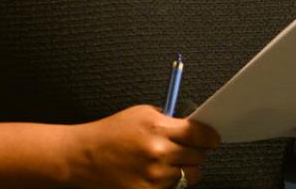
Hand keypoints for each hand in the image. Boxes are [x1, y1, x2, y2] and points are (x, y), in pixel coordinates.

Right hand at [68, 104, 221, 188]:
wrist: (83, 157)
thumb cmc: (110, 133)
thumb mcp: (140, 114)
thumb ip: (169, 120)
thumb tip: (194, 127)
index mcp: (157, 127)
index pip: (200, 134)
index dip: (210, 137)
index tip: (212, 138)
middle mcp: (158, 152)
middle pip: (199, 157)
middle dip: (196, 152)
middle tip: (185, 149)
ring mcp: (154, 176)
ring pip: (189, 175)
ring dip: (182, 169)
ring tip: (163, 161)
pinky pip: (173, 188)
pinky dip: (168, 182)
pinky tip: (153, 173)